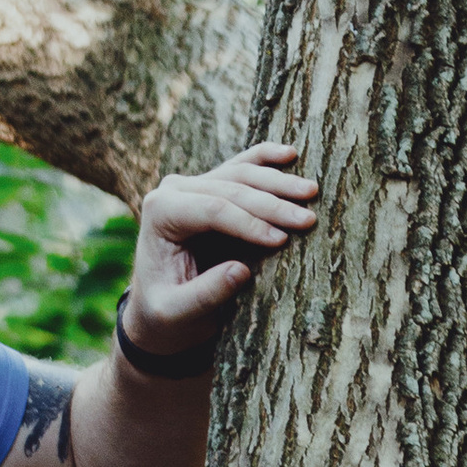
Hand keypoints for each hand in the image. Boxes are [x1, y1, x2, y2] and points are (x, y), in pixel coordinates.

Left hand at [121, 141, 319, 361]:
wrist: (155, 303)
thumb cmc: (164, 310)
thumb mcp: (175, 312)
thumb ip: (203, 295)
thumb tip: (240, 271)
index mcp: (160, 212)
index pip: (211, 209)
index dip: (249, 223)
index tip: (281, 241)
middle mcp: (174, 189)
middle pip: (231, 188)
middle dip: (272, 204)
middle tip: (309, 219)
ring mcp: (194, 183)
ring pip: (241, 172)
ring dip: (279, 182)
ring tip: (312, 193)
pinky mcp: (212, 184)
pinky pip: (242, 164)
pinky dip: (266, 157)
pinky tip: (290, 154)